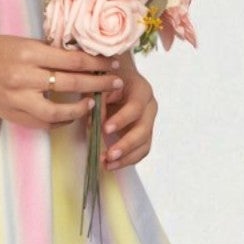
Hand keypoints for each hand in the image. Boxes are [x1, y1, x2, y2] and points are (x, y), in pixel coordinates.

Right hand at [0, 30, 126, 130]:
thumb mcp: (25, 42)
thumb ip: (51, 52)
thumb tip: (86, 58)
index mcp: (29, 52)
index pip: (73, 60)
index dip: (97, 63)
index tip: (113, 64)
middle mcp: (23, 77)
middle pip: (71, 83)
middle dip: (98, 84)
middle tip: (116, 83)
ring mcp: (17, 99)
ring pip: (58, 111)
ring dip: (81, 108)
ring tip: (93, 104)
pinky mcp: (13, 115)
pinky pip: (44, 123)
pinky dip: (61, 121)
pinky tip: (72, 115)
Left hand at [97, 53, 156, 167]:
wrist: (118, 78)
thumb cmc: (107, 80)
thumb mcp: (101, 86)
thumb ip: (98, 102)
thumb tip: (94, 124)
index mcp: (141, 90)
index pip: (135, 107)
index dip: (122, 119)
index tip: (106, 129)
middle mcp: (149, 107)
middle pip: (144, 129)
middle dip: (126, 144)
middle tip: (109, 155)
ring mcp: (149, 122)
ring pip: (144, 144)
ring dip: (127, 157)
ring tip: (108, 164)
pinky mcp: (144, 134)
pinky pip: (141, 151)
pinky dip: (128, 160)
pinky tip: (112, 165)